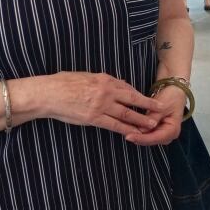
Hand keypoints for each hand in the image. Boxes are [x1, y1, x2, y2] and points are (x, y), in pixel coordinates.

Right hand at [46, 72, 165, 135]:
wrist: (49, 93)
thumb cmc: (64, 83)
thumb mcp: (86, 76)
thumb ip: (101, 81)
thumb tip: (114, 85)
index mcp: (104, 79)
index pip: (127, 88)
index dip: (139, 95)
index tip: (148, 100)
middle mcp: (106, 91)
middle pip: (132, 99)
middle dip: (148, 105)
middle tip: (161, 109)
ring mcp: (101, 105)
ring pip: (126, 114)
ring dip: (140, 120)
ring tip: (152, 125)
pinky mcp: (93, 118)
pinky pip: (113, 125)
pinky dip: (125, 129)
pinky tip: (133, 133)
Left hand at [126, 86, 185, 145]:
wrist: (174, 91)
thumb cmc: (170, 97)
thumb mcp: (162, 106)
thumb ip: (152, 118)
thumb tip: (140, 130)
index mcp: (173, 130)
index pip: (155, 138)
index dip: (141, 138)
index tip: (128, 136)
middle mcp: (168, 136)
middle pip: (150, 140)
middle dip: (137, 137)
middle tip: (122, 133)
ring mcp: (163, 134)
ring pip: (147, 138)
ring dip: (136, 135)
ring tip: (123, 130)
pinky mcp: (157, 131)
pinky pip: (146, 133)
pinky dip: (138, 131)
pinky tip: (127, 127)